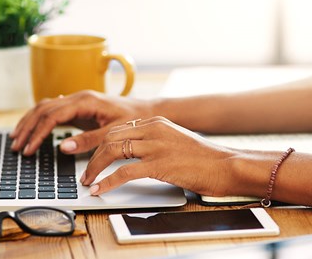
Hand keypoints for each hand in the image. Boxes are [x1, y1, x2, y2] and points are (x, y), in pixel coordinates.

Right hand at [10, 90, 152, 154]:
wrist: (147, 111)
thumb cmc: (134, 120)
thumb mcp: (113, 133)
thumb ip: (89, 140)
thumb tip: (63, 147)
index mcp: (85, 101)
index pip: (52, 115)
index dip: (37, 133)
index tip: (29, 149)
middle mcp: (78, 97)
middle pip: (43, 109)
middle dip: (27, 128)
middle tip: (17, 146)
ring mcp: (77, 101)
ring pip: (45, 107)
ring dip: (29, 122)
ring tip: (17, 139)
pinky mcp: (79, 107)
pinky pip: (53, 110)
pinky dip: (39, 119)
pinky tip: (32, 128)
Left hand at [81, 116, 238, 196]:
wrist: (226, 165)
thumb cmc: (204, 158)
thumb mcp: (175, 140)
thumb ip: (154, 141)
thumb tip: (132, 154)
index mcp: (156, 122)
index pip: (118, 129)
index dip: (100, 145)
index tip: (92, 158)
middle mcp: (153, 129)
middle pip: (110, 138)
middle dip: (93, 156)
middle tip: (86, 173)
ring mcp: (156, 146)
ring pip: (113, 151)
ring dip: (95, 168)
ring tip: (88, 181)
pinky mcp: (160, 164)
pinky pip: (124, 172)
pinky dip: (107, 182)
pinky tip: (100, 189)